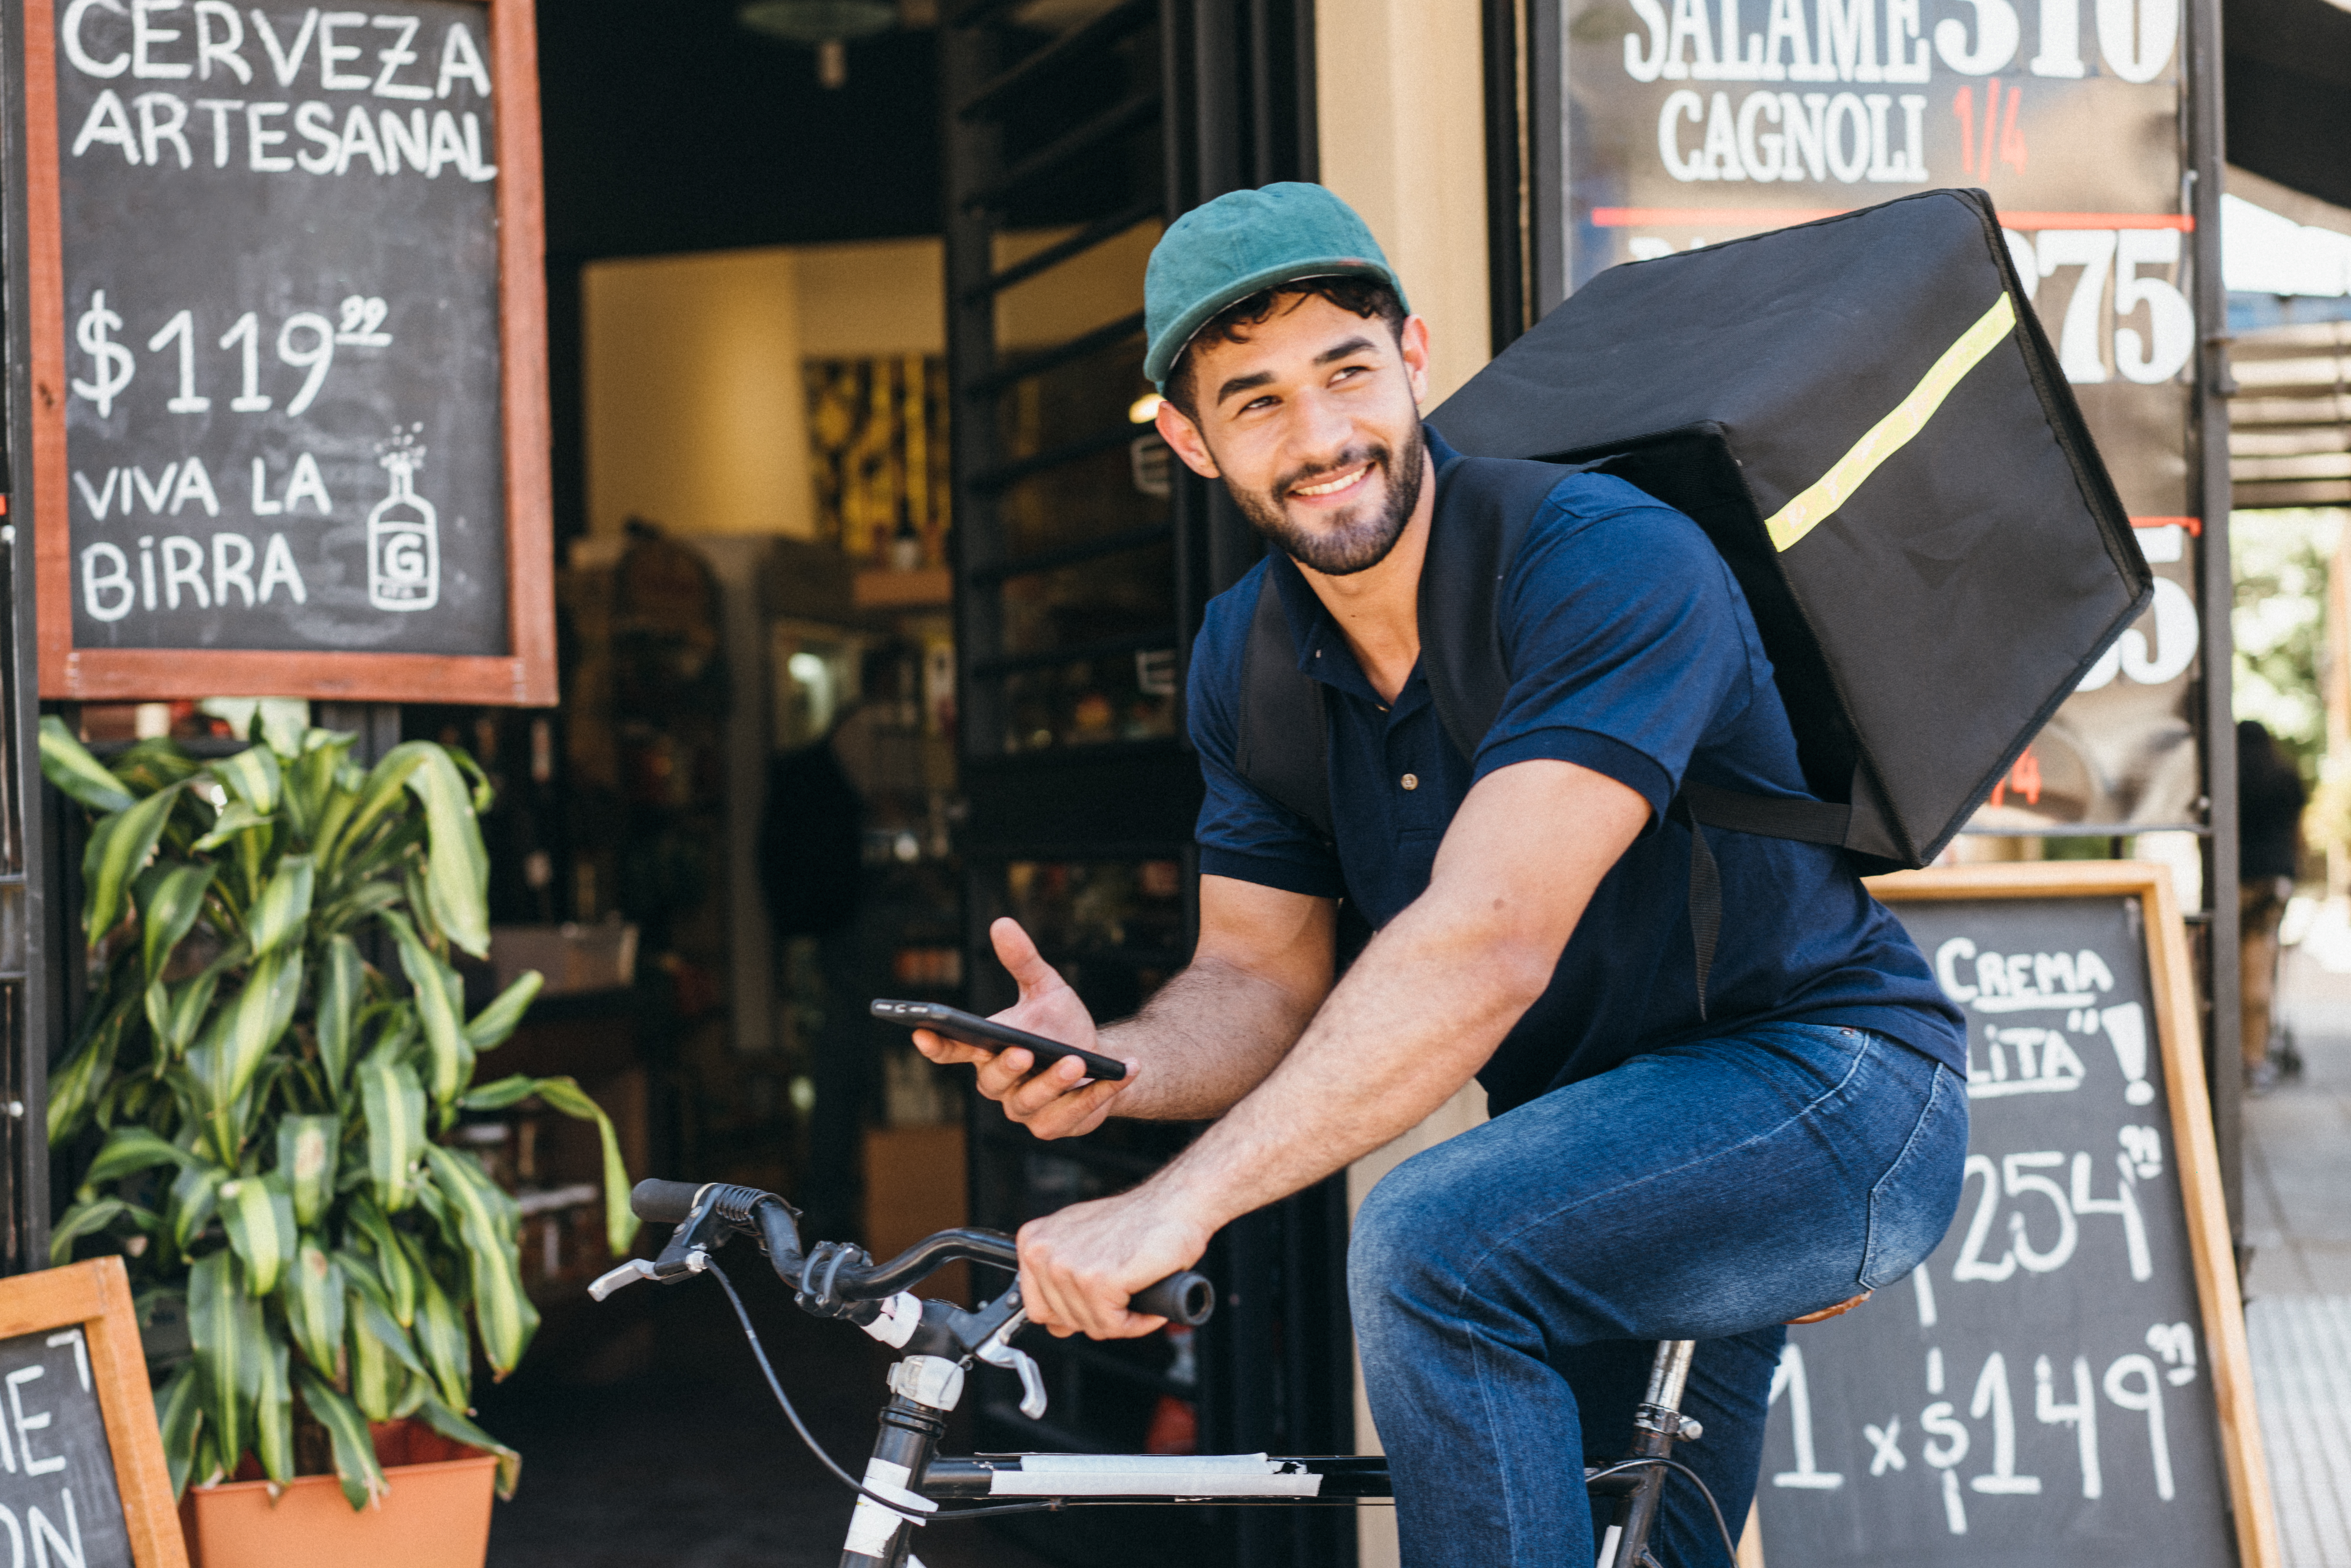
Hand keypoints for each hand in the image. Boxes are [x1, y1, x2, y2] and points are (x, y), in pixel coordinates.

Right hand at [911, 918, 1136, 1139]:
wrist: (1100, 1060)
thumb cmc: (1062, 1025)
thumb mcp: (1047, 988)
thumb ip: (1023, 961)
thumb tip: (1001, 923)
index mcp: (988, 1051)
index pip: (953, 1051)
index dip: (936, 1045)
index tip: (922, 1031)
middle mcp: (1001, 1084)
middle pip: (991, 1081)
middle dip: (1007, 1066)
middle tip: (1023, 1051)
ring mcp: (1025, 1109)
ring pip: (1030, 1103)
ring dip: (1054, 1083)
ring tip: (1076, 1061)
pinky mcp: (1055, 1126)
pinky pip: (1070, 1116)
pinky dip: (1096, 1096)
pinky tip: (1120, 1074)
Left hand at [1017, 1188, 1211, 1339]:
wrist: (1174, 1203)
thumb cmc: (1135, 1221)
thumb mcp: (1081, 1240)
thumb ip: (1060, 1275)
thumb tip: (1054, 1321)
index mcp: (1034, 1242)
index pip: (1037, 1308)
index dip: (1071, 1314)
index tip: (1094, 1304)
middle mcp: (1044, 1252)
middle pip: (1062, 1322)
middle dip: (1098, 1318)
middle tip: (1123, 1300)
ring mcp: (1069, 1267)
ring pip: (1090, 1325)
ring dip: (1120, 1321)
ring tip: (1137, 1297)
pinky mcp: (1099, 1280)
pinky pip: (1113, 1325)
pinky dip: (1136, 1323)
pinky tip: (1147, 1307)